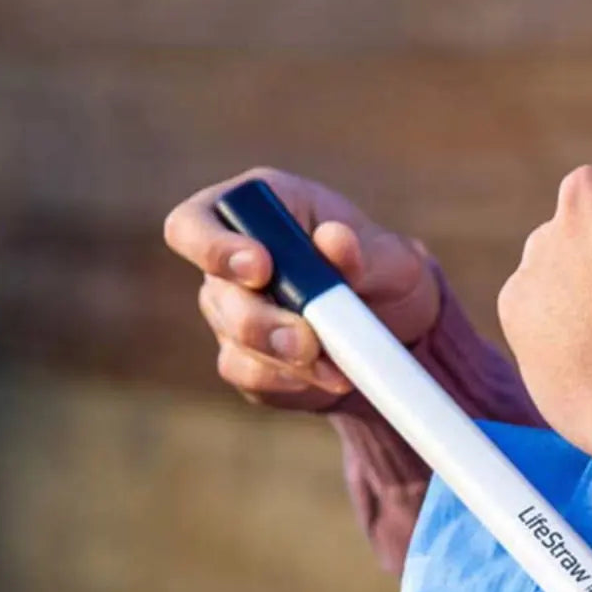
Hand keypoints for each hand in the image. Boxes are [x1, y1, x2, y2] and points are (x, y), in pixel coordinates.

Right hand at [163, 167, 439, 420]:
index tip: (260, 268)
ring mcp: (232, 313)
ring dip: (285, 359)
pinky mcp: (246, 359)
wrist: (397, 321)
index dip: (214, 247)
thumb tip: (333, 238)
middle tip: (307, 342)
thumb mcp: (390, 256)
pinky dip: (292, 382)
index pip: (193, 223)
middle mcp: (231, 261)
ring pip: (235, 342)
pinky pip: (252, 377)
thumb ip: (361, 250)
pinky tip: (330, 376)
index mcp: (258, 209)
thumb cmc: (385, 269)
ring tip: (337, 365)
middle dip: (261, 323)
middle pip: (216, 294)